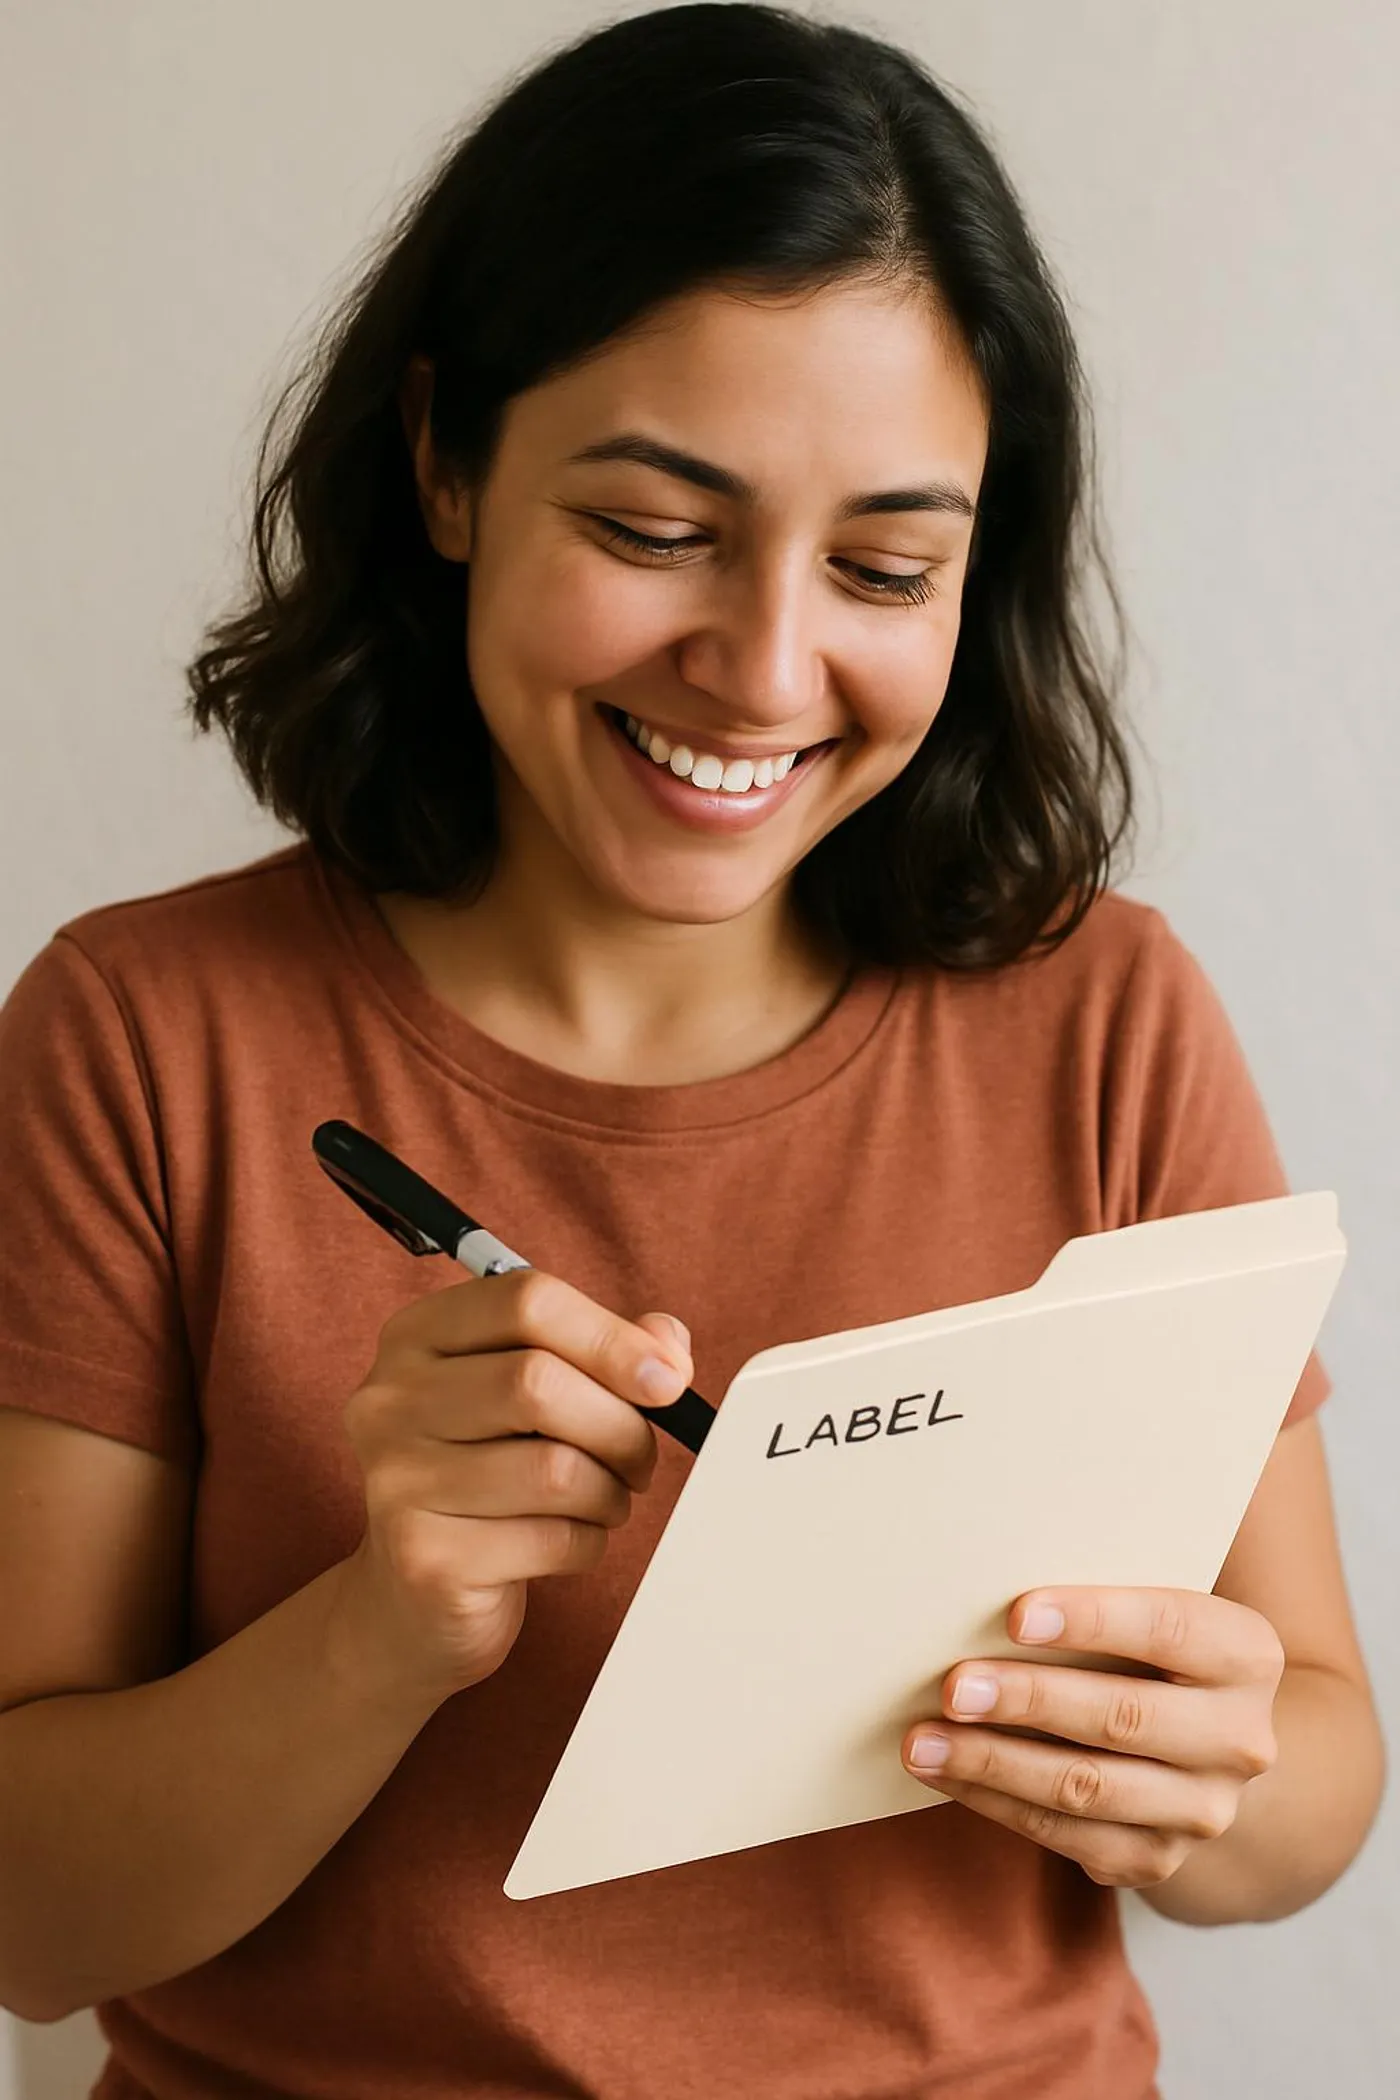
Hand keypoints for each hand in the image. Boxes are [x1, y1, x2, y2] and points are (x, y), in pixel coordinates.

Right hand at [330, 1270, 692, 1709]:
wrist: (417, 1599)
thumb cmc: (491, 1474)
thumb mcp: (537, 1396)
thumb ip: (604, 1352)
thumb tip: (667, 1344)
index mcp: (416, 1336)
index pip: (525, 1300)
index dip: (612, 1336)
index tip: (667, 1378)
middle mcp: (388, 1400)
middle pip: (539, 1382)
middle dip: (621, 1426)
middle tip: (639, 1459)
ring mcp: (397, 1481)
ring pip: (556, 1468)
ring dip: (609, 1491)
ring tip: (603, 1501)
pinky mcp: (424, 1559)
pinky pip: (553, 1538)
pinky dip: (588, 1542)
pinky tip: (568, 1541)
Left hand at [900, 1587, 1285, 1888]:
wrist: (1207, 1744)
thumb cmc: (1151, 1650)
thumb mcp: (1153, 1610)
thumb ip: (1101, 1595)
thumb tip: (981, 1587)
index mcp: (1246, 1654)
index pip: (1168, 1627)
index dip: (1091, 1620)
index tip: (1013, 1615)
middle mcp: (1240, 1739)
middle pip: (1122, 1717)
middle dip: (1028, 1700)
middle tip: (952, 1686)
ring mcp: (1203, 1810)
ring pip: (1085, 1787)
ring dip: (993, 1762)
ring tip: (922, 1741)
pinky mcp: (1157, 1860)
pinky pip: (1064, 1835)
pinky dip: (996, 1802)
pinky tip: (947, 1774)